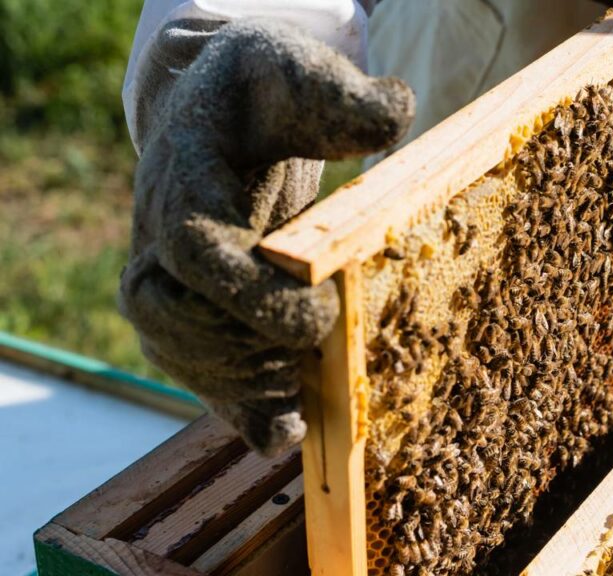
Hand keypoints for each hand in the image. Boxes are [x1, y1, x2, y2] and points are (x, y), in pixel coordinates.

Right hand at [119, 19, 413, 455]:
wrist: (225, 119)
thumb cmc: (266, 97)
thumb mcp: (303, 77)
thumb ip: (344, 97)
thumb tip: (395, 118)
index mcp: (183, 180)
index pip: (195, 250)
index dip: (252, 293)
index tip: (322, 312)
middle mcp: (157, 239)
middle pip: (176, 320)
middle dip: (250, 346)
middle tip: (322, 344)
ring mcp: (167, 286)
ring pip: (181, 358)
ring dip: (248, 383)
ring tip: (310, 384)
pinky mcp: (190, 320)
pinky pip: (200, 379)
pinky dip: (244, 412)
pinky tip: (291, 432)